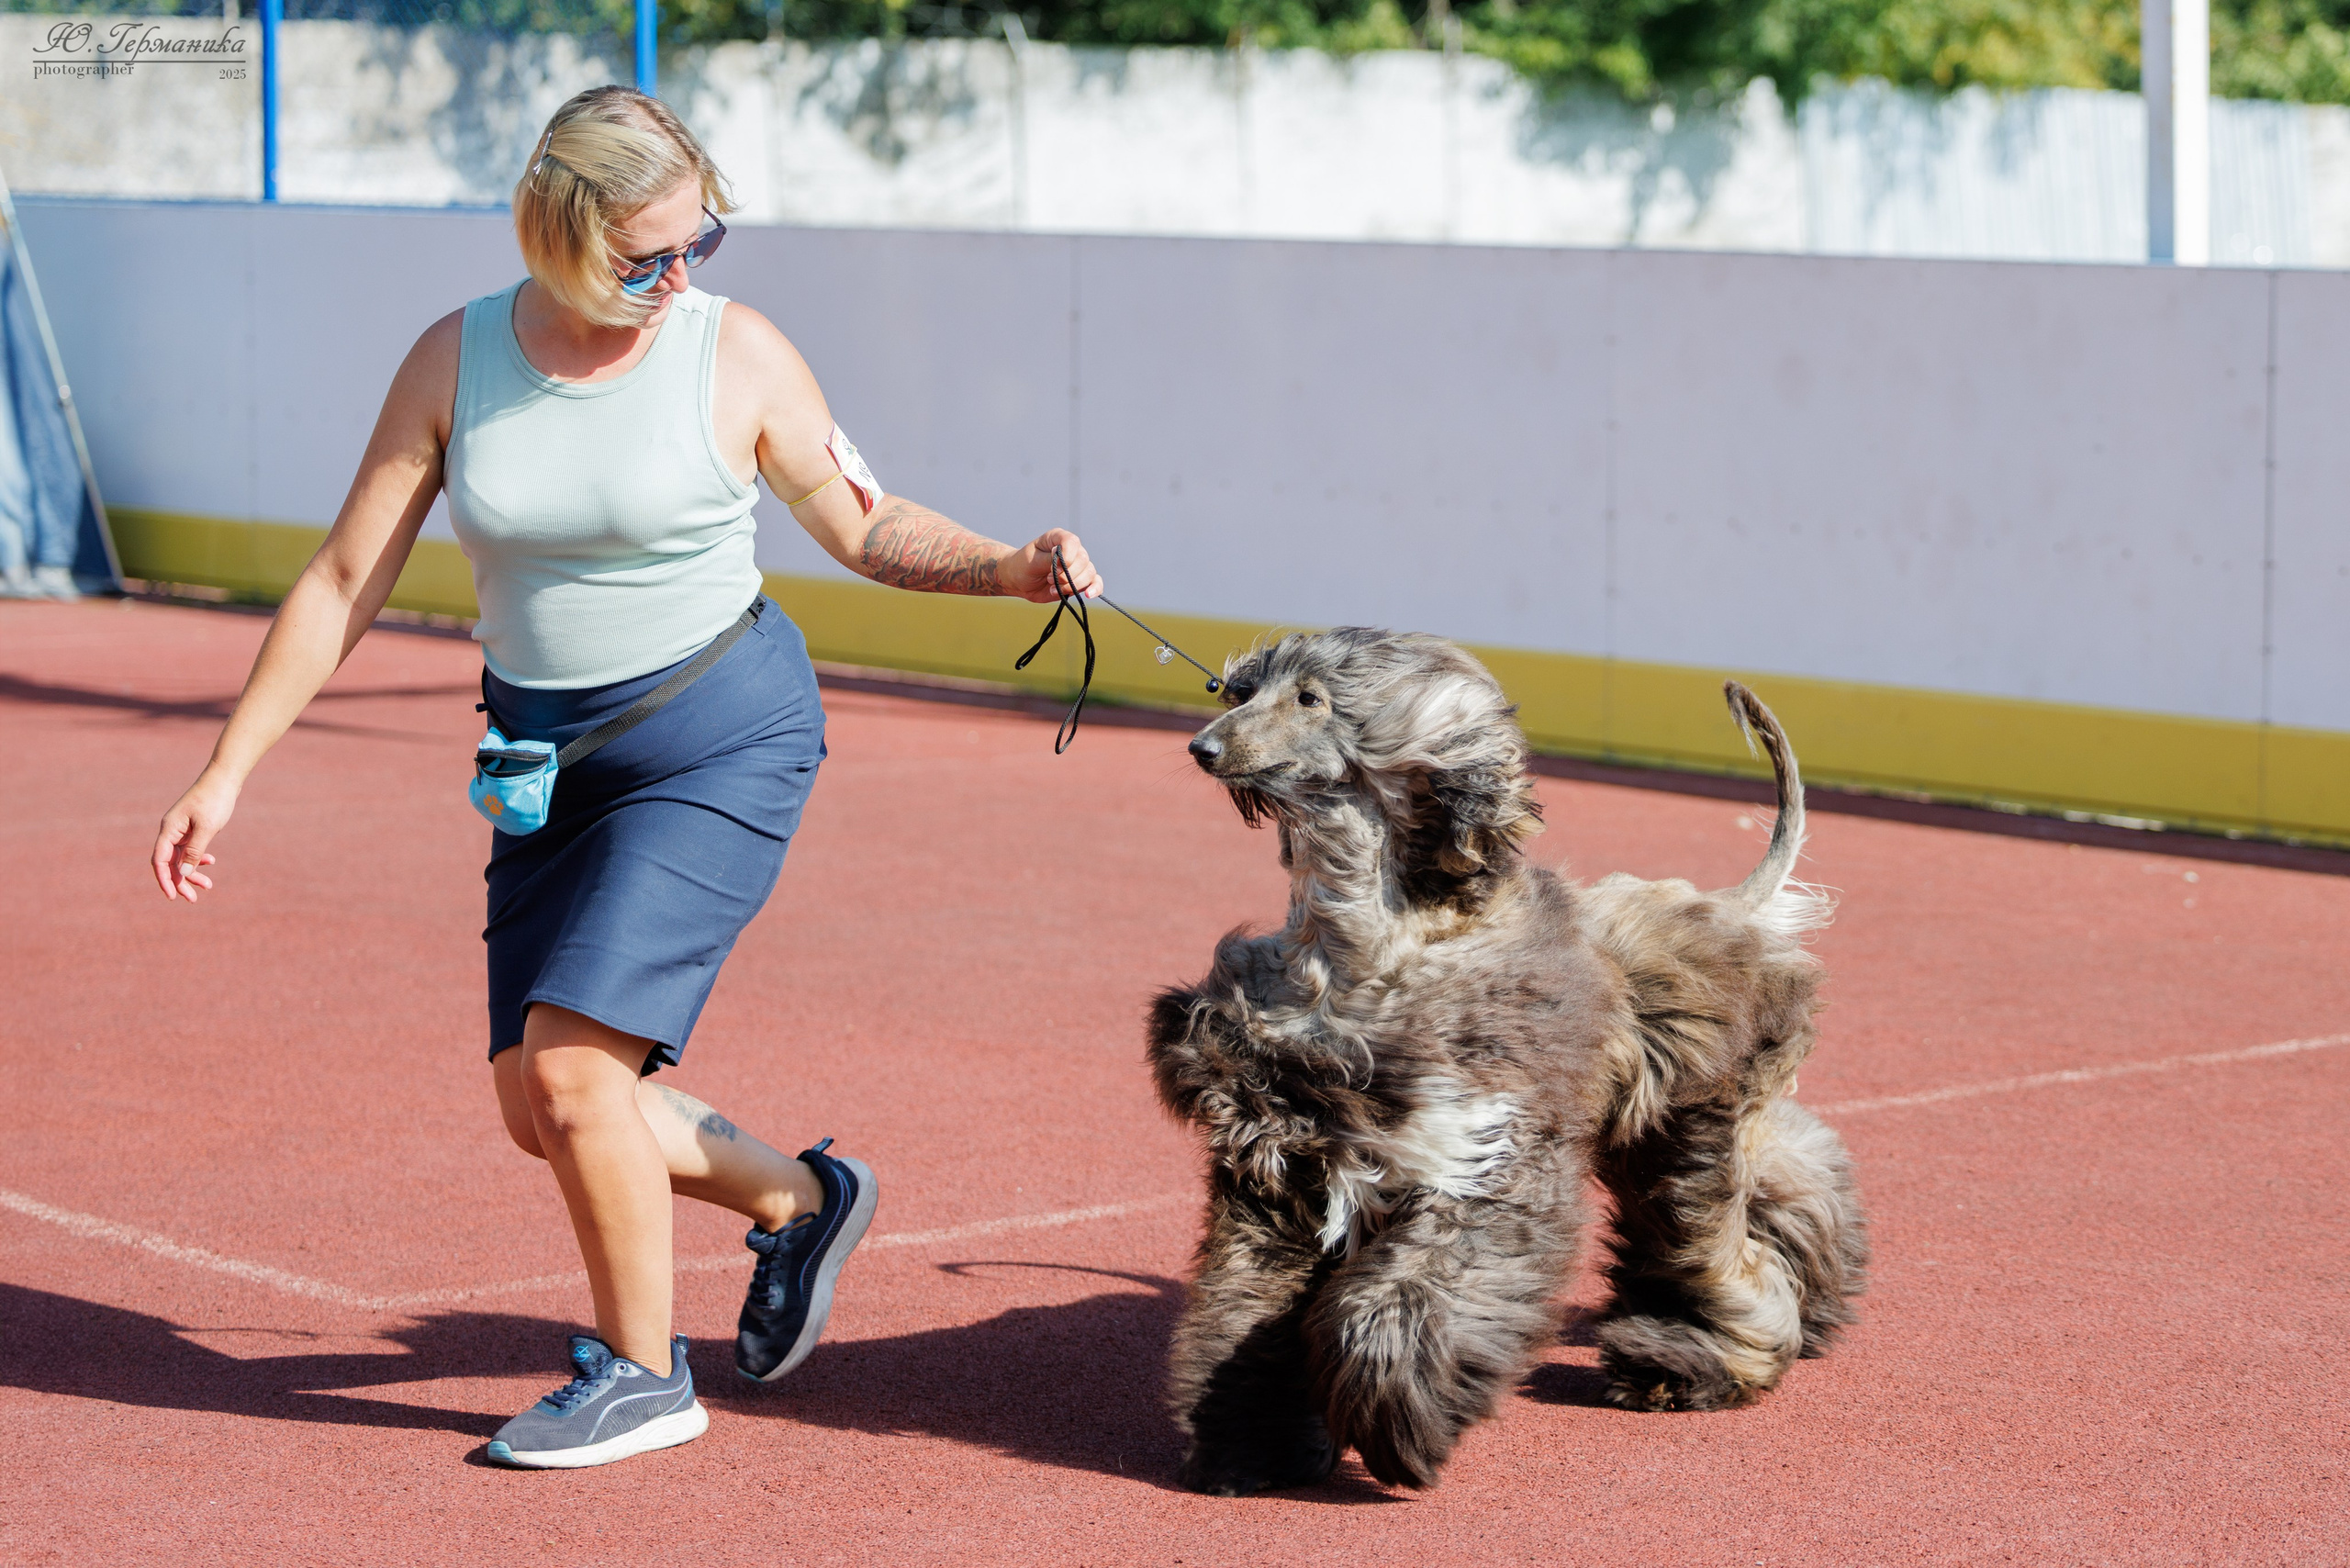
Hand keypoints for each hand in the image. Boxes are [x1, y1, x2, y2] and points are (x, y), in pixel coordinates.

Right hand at [151, 769, 240, 902]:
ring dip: (192, 872)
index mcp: (169, 829)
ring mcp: (181, 830)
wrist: (225, 779)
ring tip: (208, 886)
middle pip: (170, 863)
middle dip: (181, 881)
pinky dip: (199, 859)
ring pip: (181, 858)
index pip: (160, 861)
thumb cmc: (215, 800)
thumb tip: (183, 873)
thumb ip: (195, 851)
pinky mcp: (192, 829)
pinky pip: (191, 849)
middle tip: (194, 899)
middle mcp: (171, 831)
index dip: (164, 880)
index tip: (173, 896)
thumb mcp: (207, 828)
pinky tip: (211, 862)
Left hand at [997, 529, 1103, 604]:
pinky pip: (1095, 583)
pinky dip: (1095, 589)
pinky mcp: (1079, 581)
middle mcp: (1071, 550)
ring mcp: (1077, 566)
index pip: (1072, 542)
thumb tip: (1065, 561)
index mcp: (1058, 539)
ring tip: (1055, 589)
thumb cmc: (1022, 566)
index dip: (1067, 556)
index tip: (1055, 568)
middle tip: (1048, 579)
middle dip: (1067, 575)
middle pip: (1083, 560)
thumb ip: (1049, 560)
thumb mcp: (1031, 561)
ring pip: (1089, 573)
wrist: (1019, 581)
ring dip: (1073, 585)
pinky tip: (1087, 595)